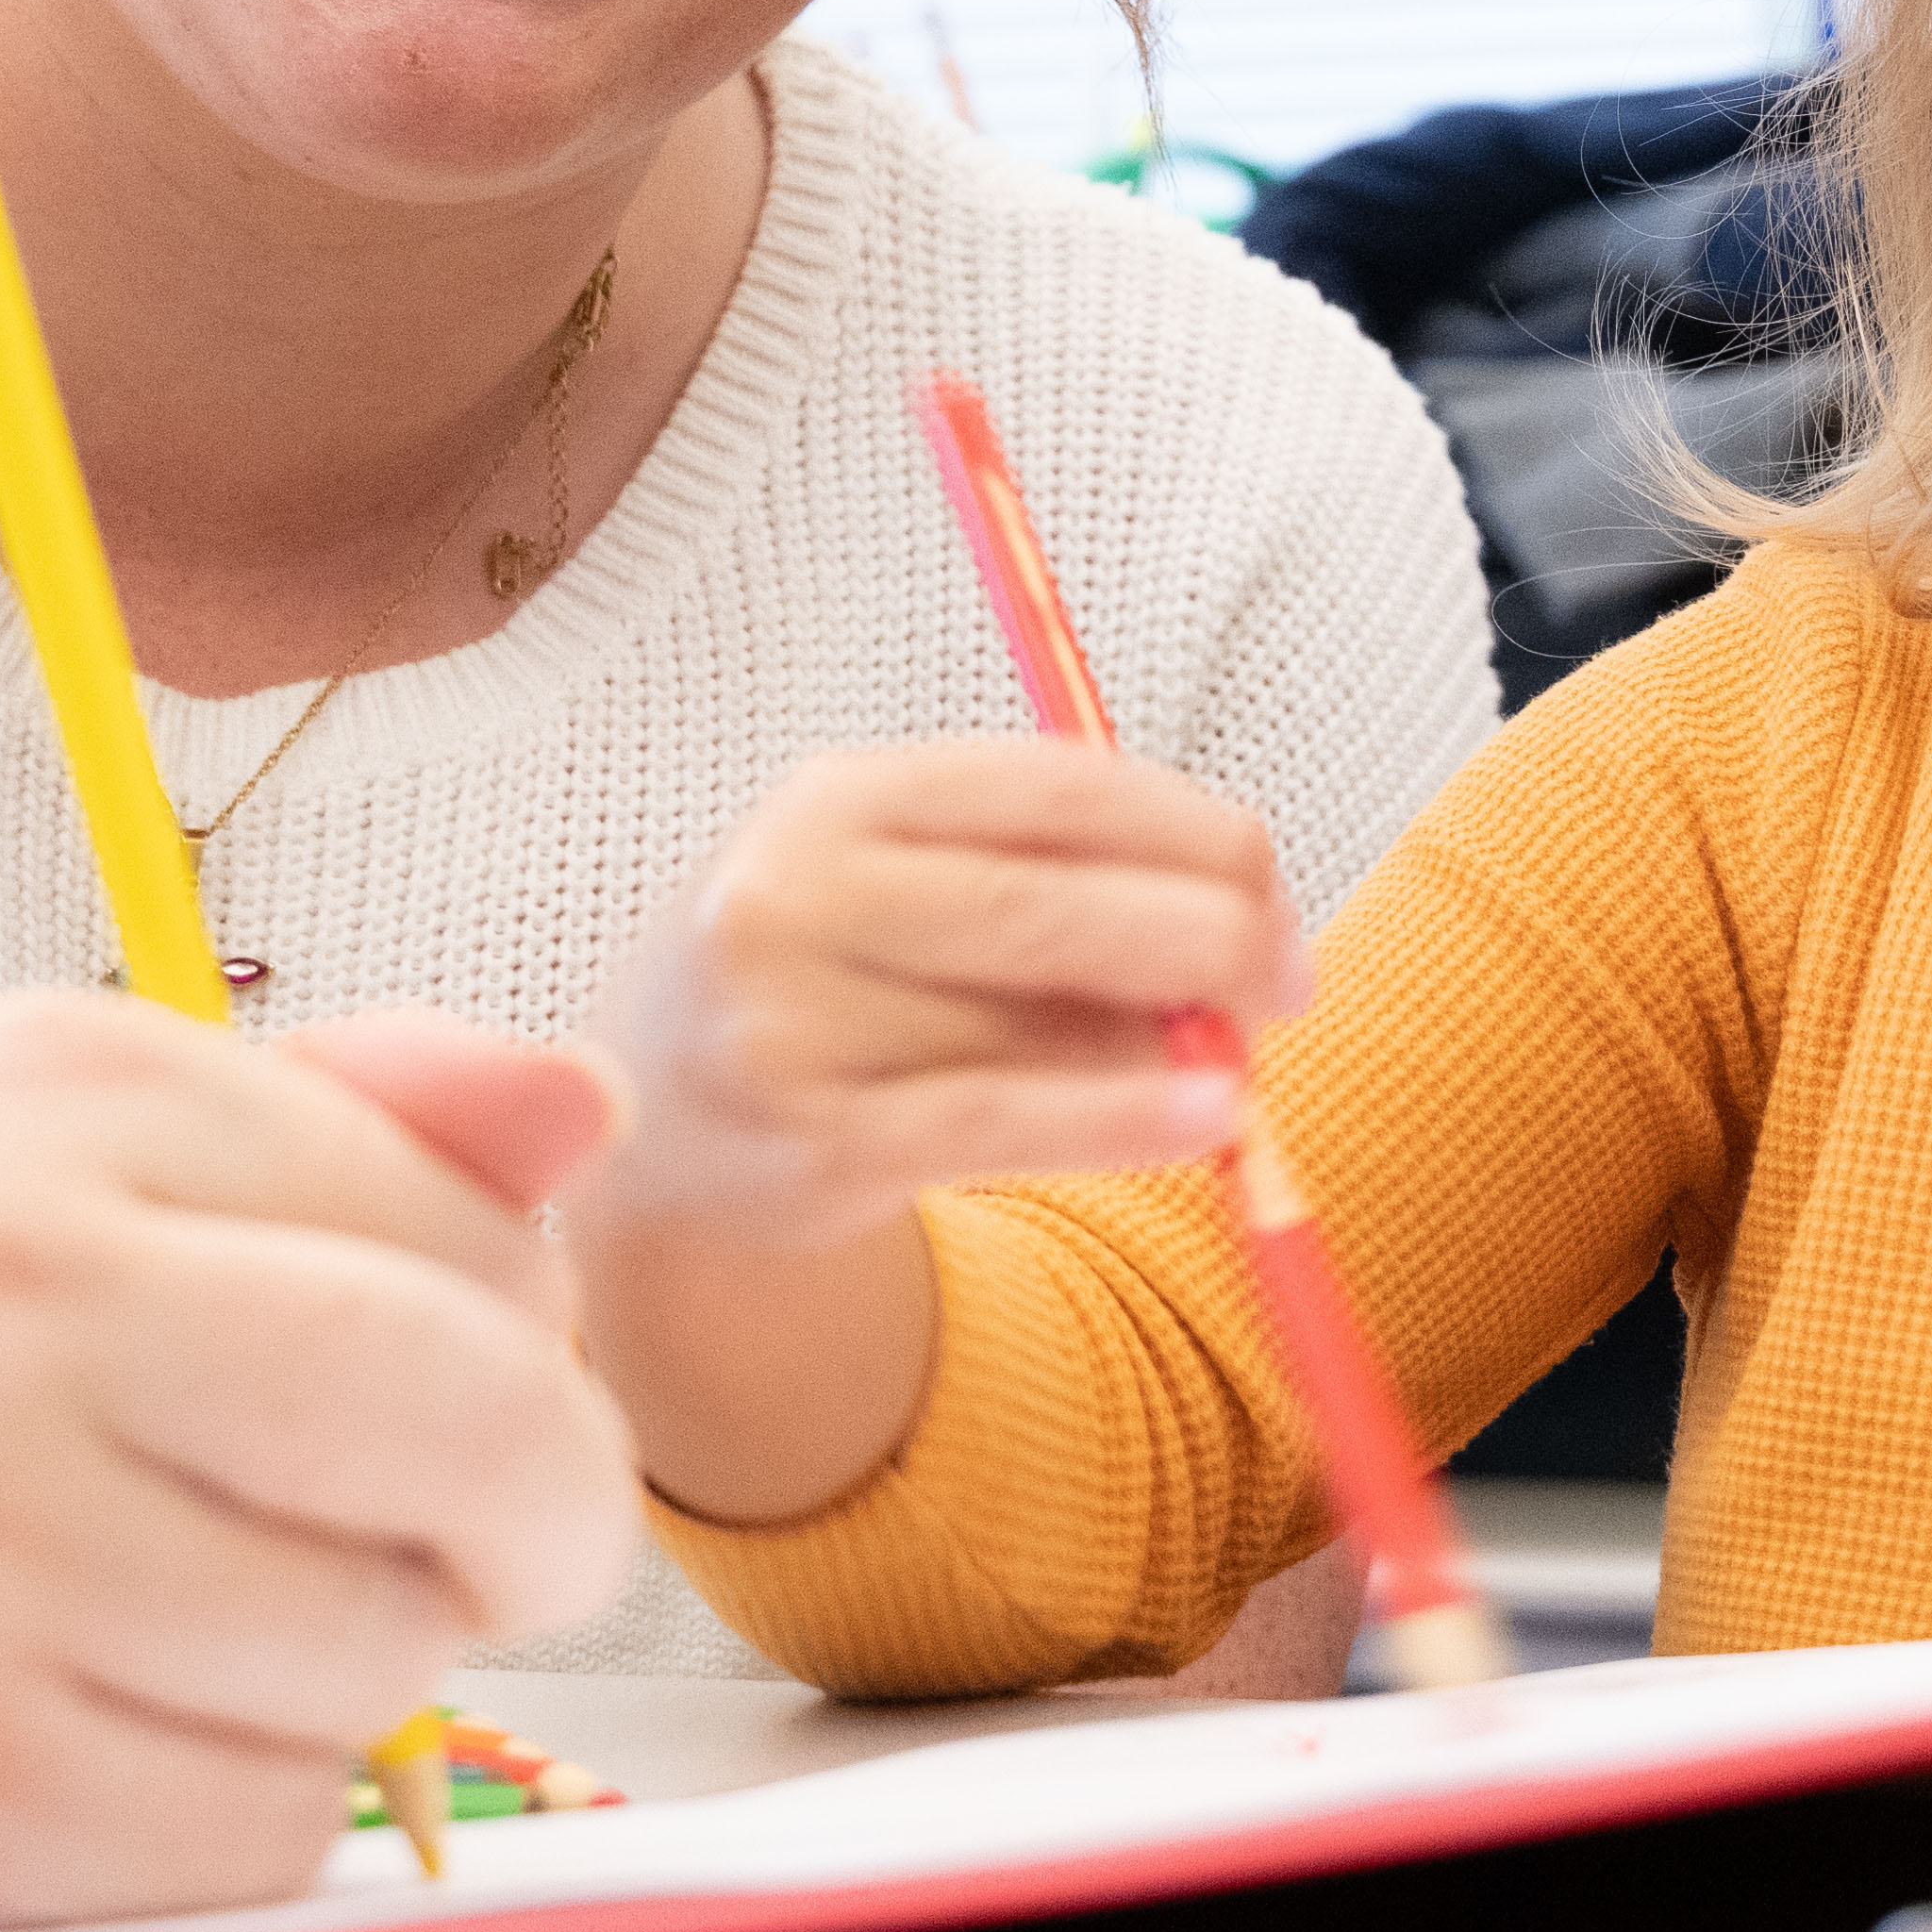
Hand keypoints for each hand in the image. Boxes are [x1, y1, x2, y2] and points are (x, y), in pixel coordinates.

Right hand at [0, 991, 643, 1931]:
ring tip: (160, 1620)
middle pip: (489, 1432)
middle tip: (463, 1542)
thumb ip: (355, 1121)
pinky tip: (82, 1735)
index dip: (515, 1341)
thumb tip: (583, 1110)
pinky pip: (265, 1827)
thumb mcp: (61, 1157)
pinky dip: (229, 1807)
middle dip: (538, 1515)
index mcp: (45, 1092)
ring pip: (391, 1656)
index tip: (420, 1386)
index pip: (483, 1232)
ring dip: (345, 1675)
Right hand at [566, 741, 1289, 1510]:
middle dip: (1207, 936)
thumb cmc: (814, 982)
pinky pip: (1005, 1123)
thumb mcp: (892, 884)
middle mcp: (794, 897)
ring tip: (1238, 1061)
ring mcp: (790, 1025)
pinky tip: (1209, 1121)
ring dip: (1173, 1045)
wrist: (642, 1130)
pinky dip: (1126, 1119)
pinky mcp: (811, 1143)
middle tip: (1288, 975)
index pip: (1052, 788)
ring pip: (1038, 1024)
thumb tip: (1246, 917)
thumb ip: (1045, 877)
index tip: (1270, 877)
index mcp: (832, 800)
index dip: (1190, 830)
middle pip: (1051, 903)